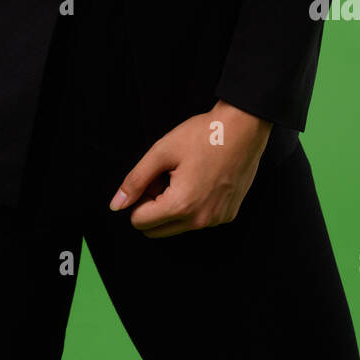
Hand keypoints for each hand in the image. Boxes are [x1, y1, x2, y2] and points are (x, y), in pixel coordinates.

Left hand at [108, 101, 272, 238]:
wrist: (243, 129)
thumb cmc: (203, 135)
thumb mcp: (161, 151)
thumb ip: (136, 180)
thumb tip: (116, 204)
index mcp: (181, 206)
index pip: (139, 222)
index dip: (139, 198)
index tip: (153, 178)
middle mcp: (200, 221)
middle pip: (156, 230)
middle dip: (153, 206)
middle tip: (165, 177)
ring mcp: (216, 220)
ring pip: (177, 227)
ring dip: (172, 207)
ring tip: (184, 176)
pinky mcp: (228, 215)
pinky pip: (198, 221)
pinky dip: (192, 206)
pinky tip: (201, 180)